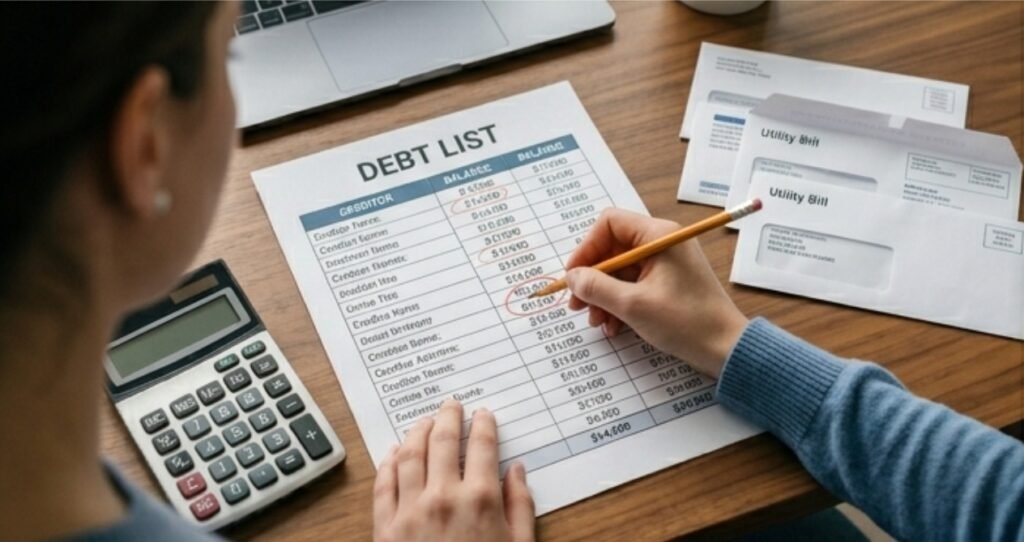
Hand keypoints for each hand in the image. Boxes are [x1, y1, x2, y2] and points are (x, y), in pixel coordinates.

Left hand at [373, 400, 534, 541]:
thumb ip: (521, 508)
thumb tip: (517, 472)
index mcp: (481, 500)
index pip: (482, 446)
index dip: (484, 425)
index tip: (483, 415)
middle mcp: (443, 498)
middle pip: (443, 442)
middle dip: (449, 418)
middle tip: (452, 405)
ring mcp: (410, 512)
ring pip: (409, 455)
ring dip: (417, 432)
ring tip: (423, 421)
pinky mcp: (385, 529)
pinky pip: (383, 484)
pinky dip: (389, 462)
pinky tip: (394, 453)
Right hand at [563, 208, 748, 377]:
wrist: (725, 348)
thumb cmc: (687, 322)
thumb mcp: (633, 305)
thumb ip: (596, 287)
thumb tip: (572, 277)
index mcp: (659, 235)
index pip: (610, 223)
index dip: (587, 248)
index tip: (574, 276)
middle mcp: (662, 243)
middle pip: (612, 249)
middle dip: (592, 278)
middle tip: (576, 304)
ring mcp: (665, 263)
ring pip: (620, 271)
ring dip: (603, 295)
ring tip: (596, 321)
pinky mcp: (667, 283)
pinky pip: (632, 285)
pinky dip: (618, 303)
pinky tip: (613, 326)